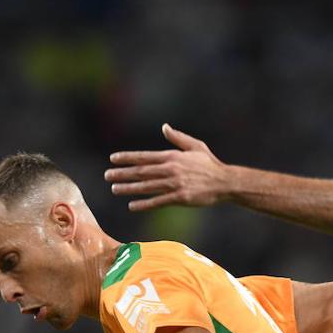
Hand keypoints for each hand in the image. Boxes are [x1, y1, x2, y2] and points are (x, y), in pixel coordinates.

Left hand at [105, 124, 228, 210]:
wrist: (224, 182)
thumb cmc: (210, 164)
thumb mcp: (195, 146)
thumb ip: (178, 138)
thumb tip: (164, 127)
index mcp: (172, 156)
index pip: (144, 157)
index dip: (127, 158)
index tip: (113, 159)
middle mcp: (170, 169)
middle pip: (141, 172)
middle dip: (122, 173)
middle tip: (107, 175)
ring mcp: (174, 184)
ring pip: (146, 186)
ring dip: (129, 188)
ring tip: (115, 189)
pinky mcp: (180, 198)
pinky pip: (158, 201)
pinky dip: (144, 204)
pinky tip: (132, 206)